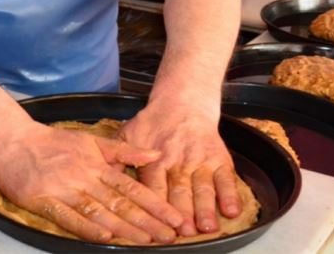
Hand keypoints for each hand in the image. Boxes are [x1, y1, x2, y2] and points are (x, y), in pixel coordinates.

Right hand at [0, 121, 184, 243]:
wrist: (11, 140)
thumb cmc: (51, 142)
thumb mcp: (90, 140)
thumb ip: (123, 150)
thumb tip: (156, 154)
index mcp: (96, 164)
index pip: (131, 187)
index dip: (154, 204)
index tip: (174, 218)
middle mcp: (83, 177)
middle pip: (120, 202)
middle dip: (147, 220)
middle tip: (169, 235)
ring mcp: (63, 189)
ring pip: (99, 210)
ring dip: (124, 227)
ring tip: (146, 241)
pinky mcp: (43, 201)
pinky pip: (68, 216)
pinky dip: (86, 227)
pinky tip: (104, 236)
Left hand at [119, 99, 239, 237]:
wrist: (183, 103)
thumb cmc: (153, 124)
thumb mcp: (128, 134)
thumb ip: (117, 157)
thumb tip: (102, 177)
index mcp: (154, 159)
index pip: (154, 188)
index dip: (156, 207)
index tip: (157, 224)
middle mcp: (178, 162)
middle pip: (180, 191)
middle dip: (183, 213)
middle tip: (184, 231)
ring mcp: (200, 161)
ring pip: (204, 188)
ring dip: (206, 208)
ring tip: (208, 227)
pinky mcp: (219, 159)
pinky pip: (227, 179)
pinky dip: (230, 195)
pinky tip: (231, 210)